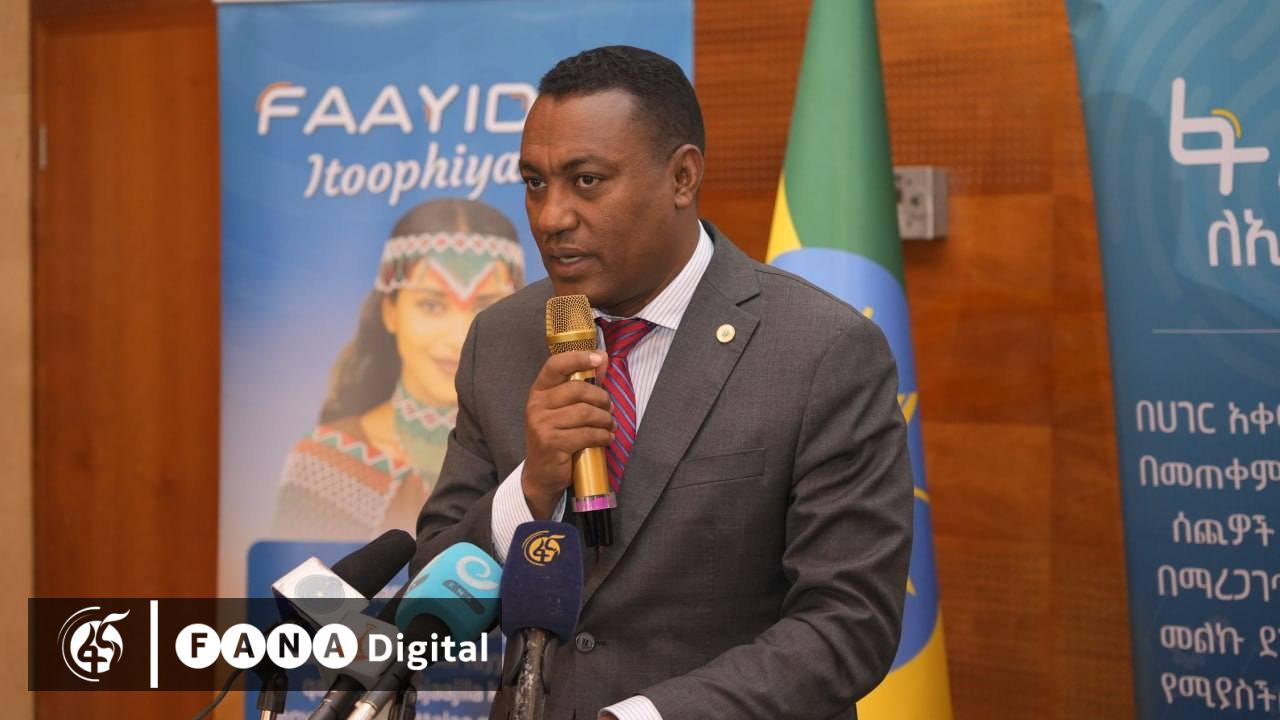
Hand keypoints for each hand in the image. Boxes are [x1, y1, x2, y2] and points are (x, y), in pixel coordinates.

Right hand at [522, 350, 611, 518]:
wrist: (541, 474)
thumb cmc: (557, 437)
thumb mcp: (564, 409)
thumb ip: (583, 383)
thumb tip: (602, 358)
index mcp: (539, 392)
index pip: (555, 365)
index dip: (577, 358)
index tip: (597, 358)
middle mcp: (536, 405)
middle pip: (578, 390)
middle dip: (601, 399)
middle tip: (610, 409)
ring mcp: (542, 425)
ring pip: (585, 413)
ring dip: (605, 420)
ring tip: (609, 426)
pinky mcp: (552, 443)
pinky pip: (586, 434)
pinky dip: (602, 436)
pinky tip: (606, 439)